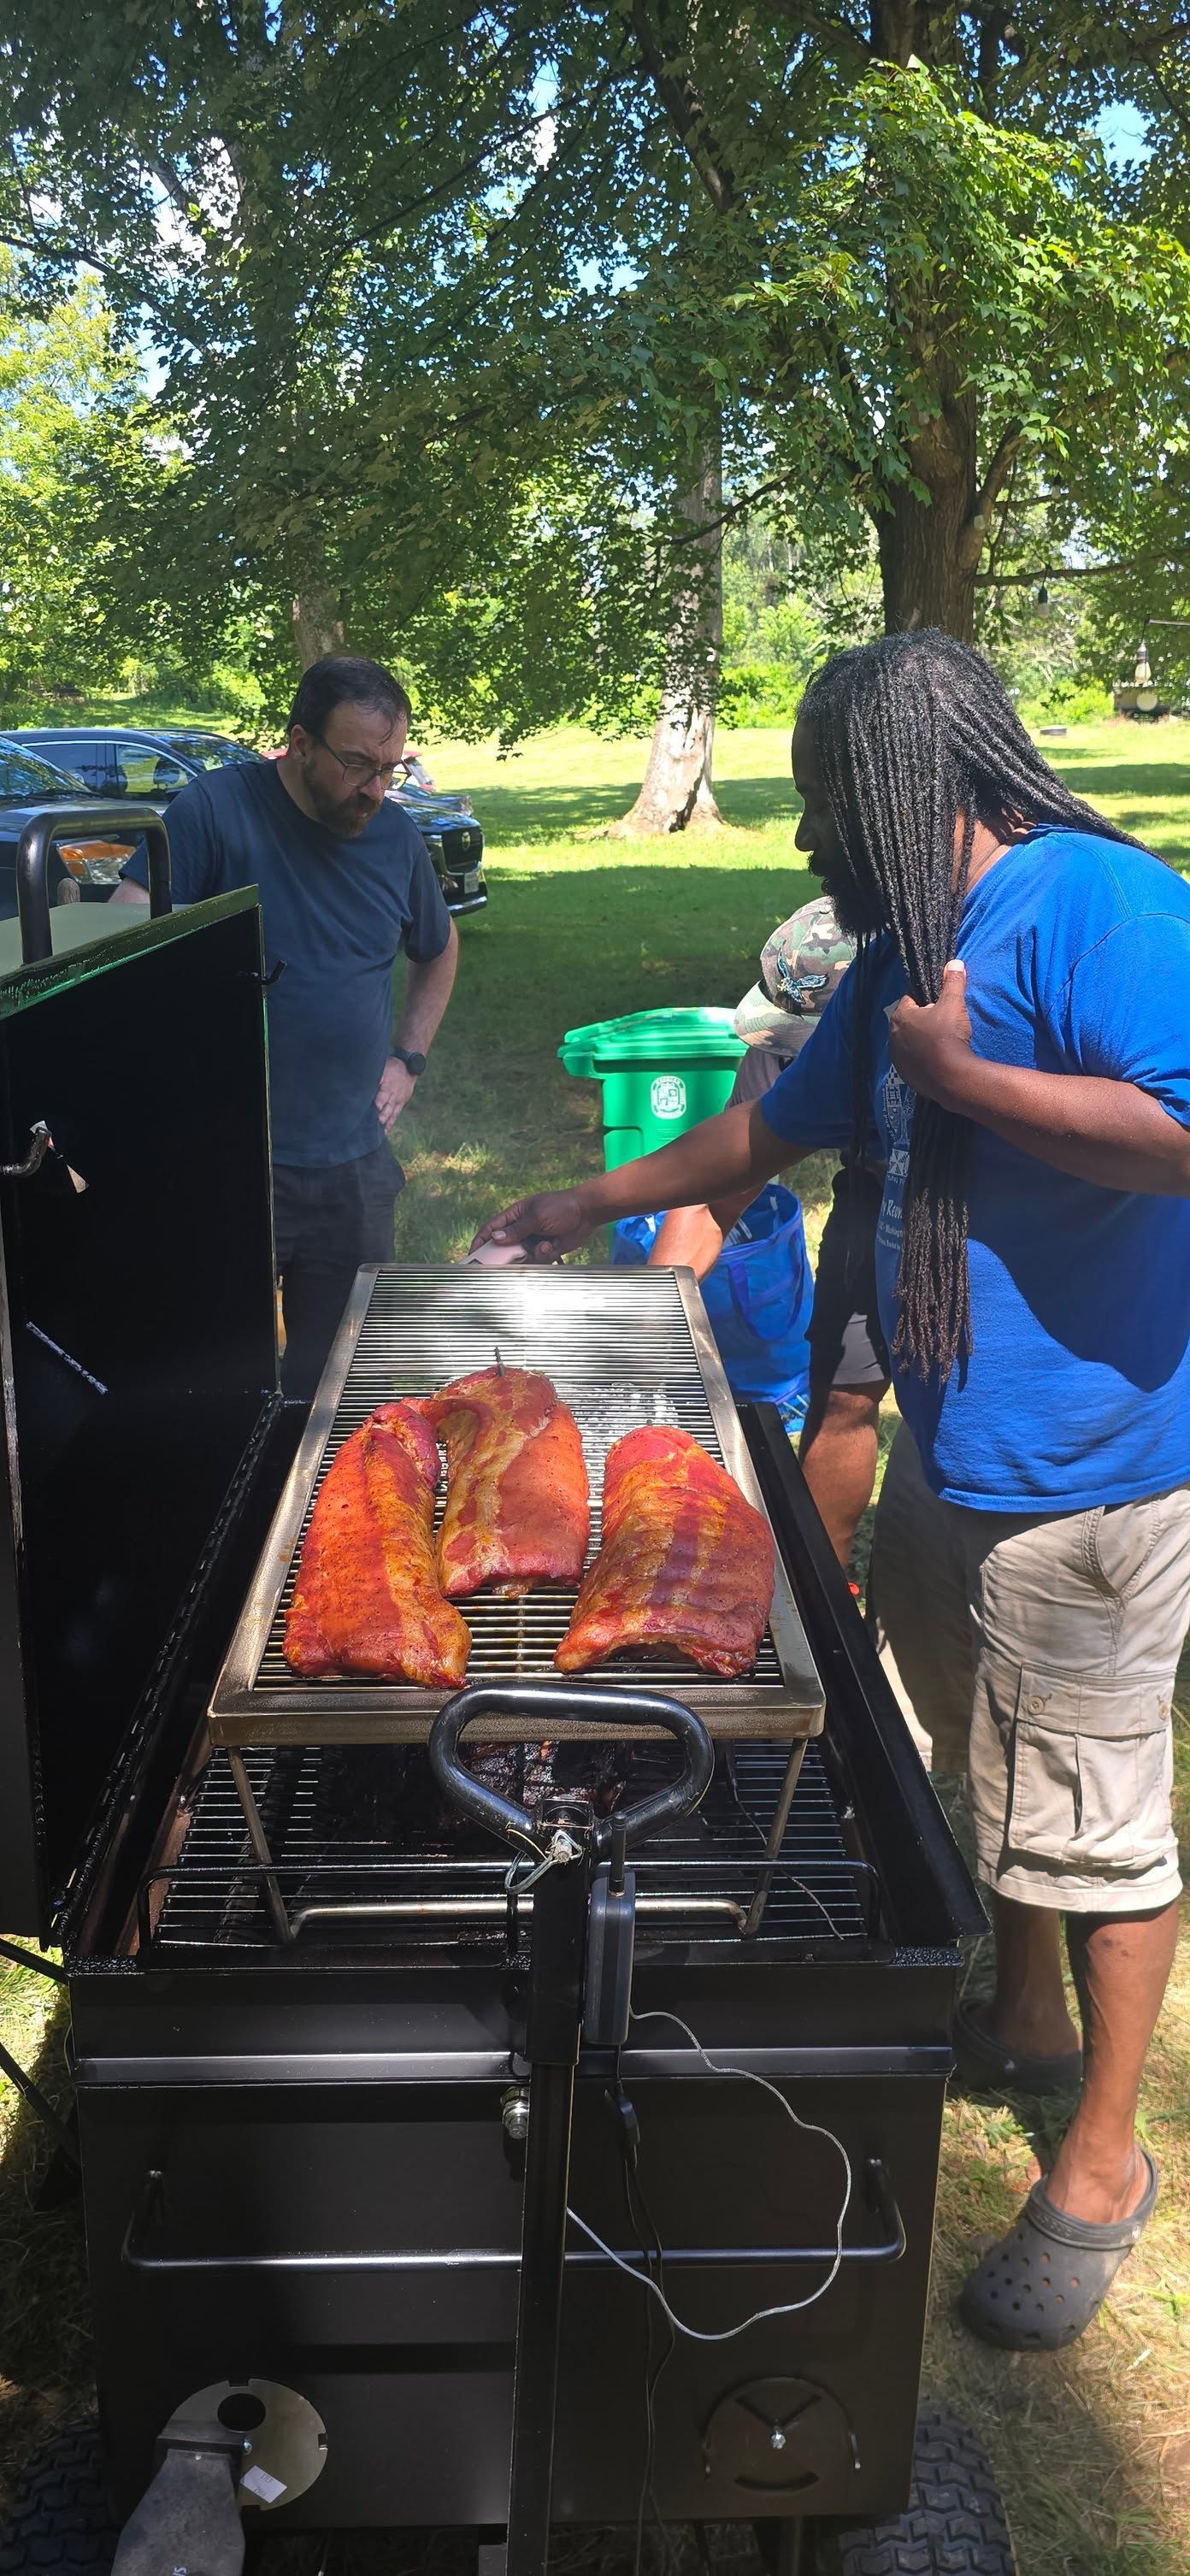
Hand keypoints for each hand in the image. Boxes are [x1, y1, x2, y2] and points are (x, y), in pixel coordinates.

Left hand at [375, 1056, 417, 1130]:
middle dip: (382, 1115)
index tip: (375, 1108)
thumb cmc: (392, 1067)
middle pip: (388, 1107)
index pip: (383, 1095)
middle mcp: (394, 1095)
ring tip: (379, 1131)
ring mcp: (398, 1101)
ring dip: (385, 1122)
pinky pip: (395, 1115)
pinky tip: (384, 1131)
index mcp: (389, 1085)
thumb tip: (361, 1082)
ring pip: (392, 1113)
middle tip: (377, 1123)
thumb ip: (374, 1077)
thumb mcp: (383, 1068)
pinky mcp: (401, 1104)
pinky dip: (390, 1123)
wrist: (409, 1068)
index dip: (379, 1102)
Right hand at [470, 1188, 595, 1261]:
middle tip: (504, 1265)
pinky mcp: (545, 1249)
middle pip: (504, 1247)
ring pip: (521, 1257)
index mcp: (515, 1215)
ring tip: (545, 1246)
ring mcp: (533, 1239)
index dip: (480, 1241)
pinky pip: (537, 1260)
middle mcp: (521, 1228)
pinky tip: (553, 1245)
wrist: (587, 1212)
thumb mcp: (537, 1217)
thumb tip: (495, 1238)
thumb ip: (517, 1229)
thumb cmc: (561, 1207)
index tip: (472, 1256)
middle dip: (506, 1256)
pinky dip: (545, 1254)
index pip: (491, 1228)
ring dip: (532, 1255)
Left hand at [888, 961, 974, 1107]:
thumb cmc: (948, 1035)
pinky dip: (922, 1059)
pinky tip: (937, 1059)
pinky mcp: (905, 1076)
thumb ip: (953, 982)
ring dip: (920, 1041)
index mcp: (899, 1017)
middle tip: (943, 1023)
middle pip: (908, 1022)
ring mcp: (897, 1060)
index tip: (939, 1003)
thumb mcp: (954, 1003)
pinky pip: (913, 1062)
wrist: (951, 1077)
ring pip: (909, 1043)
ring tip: (940, 1042)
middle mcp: (892, 1038)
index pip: (910, 1000)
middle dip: (922, 1020)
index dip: (926, 999)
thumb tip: (954, 963)